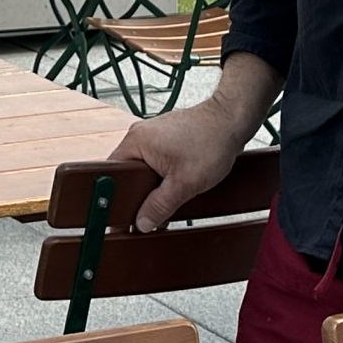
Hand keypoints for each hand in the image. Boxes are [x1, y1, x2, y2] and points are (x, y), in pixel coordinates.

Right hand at [110, 102, 254, 233]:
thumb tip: (141, 224)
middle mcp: (139, 136)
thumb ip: (160, 206)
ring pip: (143, 170)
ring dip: (152, 188)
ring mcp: (153, 136)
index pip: (111, 174)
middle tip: (146, 216)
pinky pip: (154, 163)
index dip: (114, 198)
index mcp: (135, 142)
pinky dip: (161, 178)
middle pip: (127, 174)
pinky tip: (173, 190)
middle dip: (138, 196)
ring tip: (164, 203)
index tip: (119, 218)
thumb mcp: (184, 183)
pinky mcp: (165, 138)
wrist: (232, 119)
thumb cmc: (210, 143)